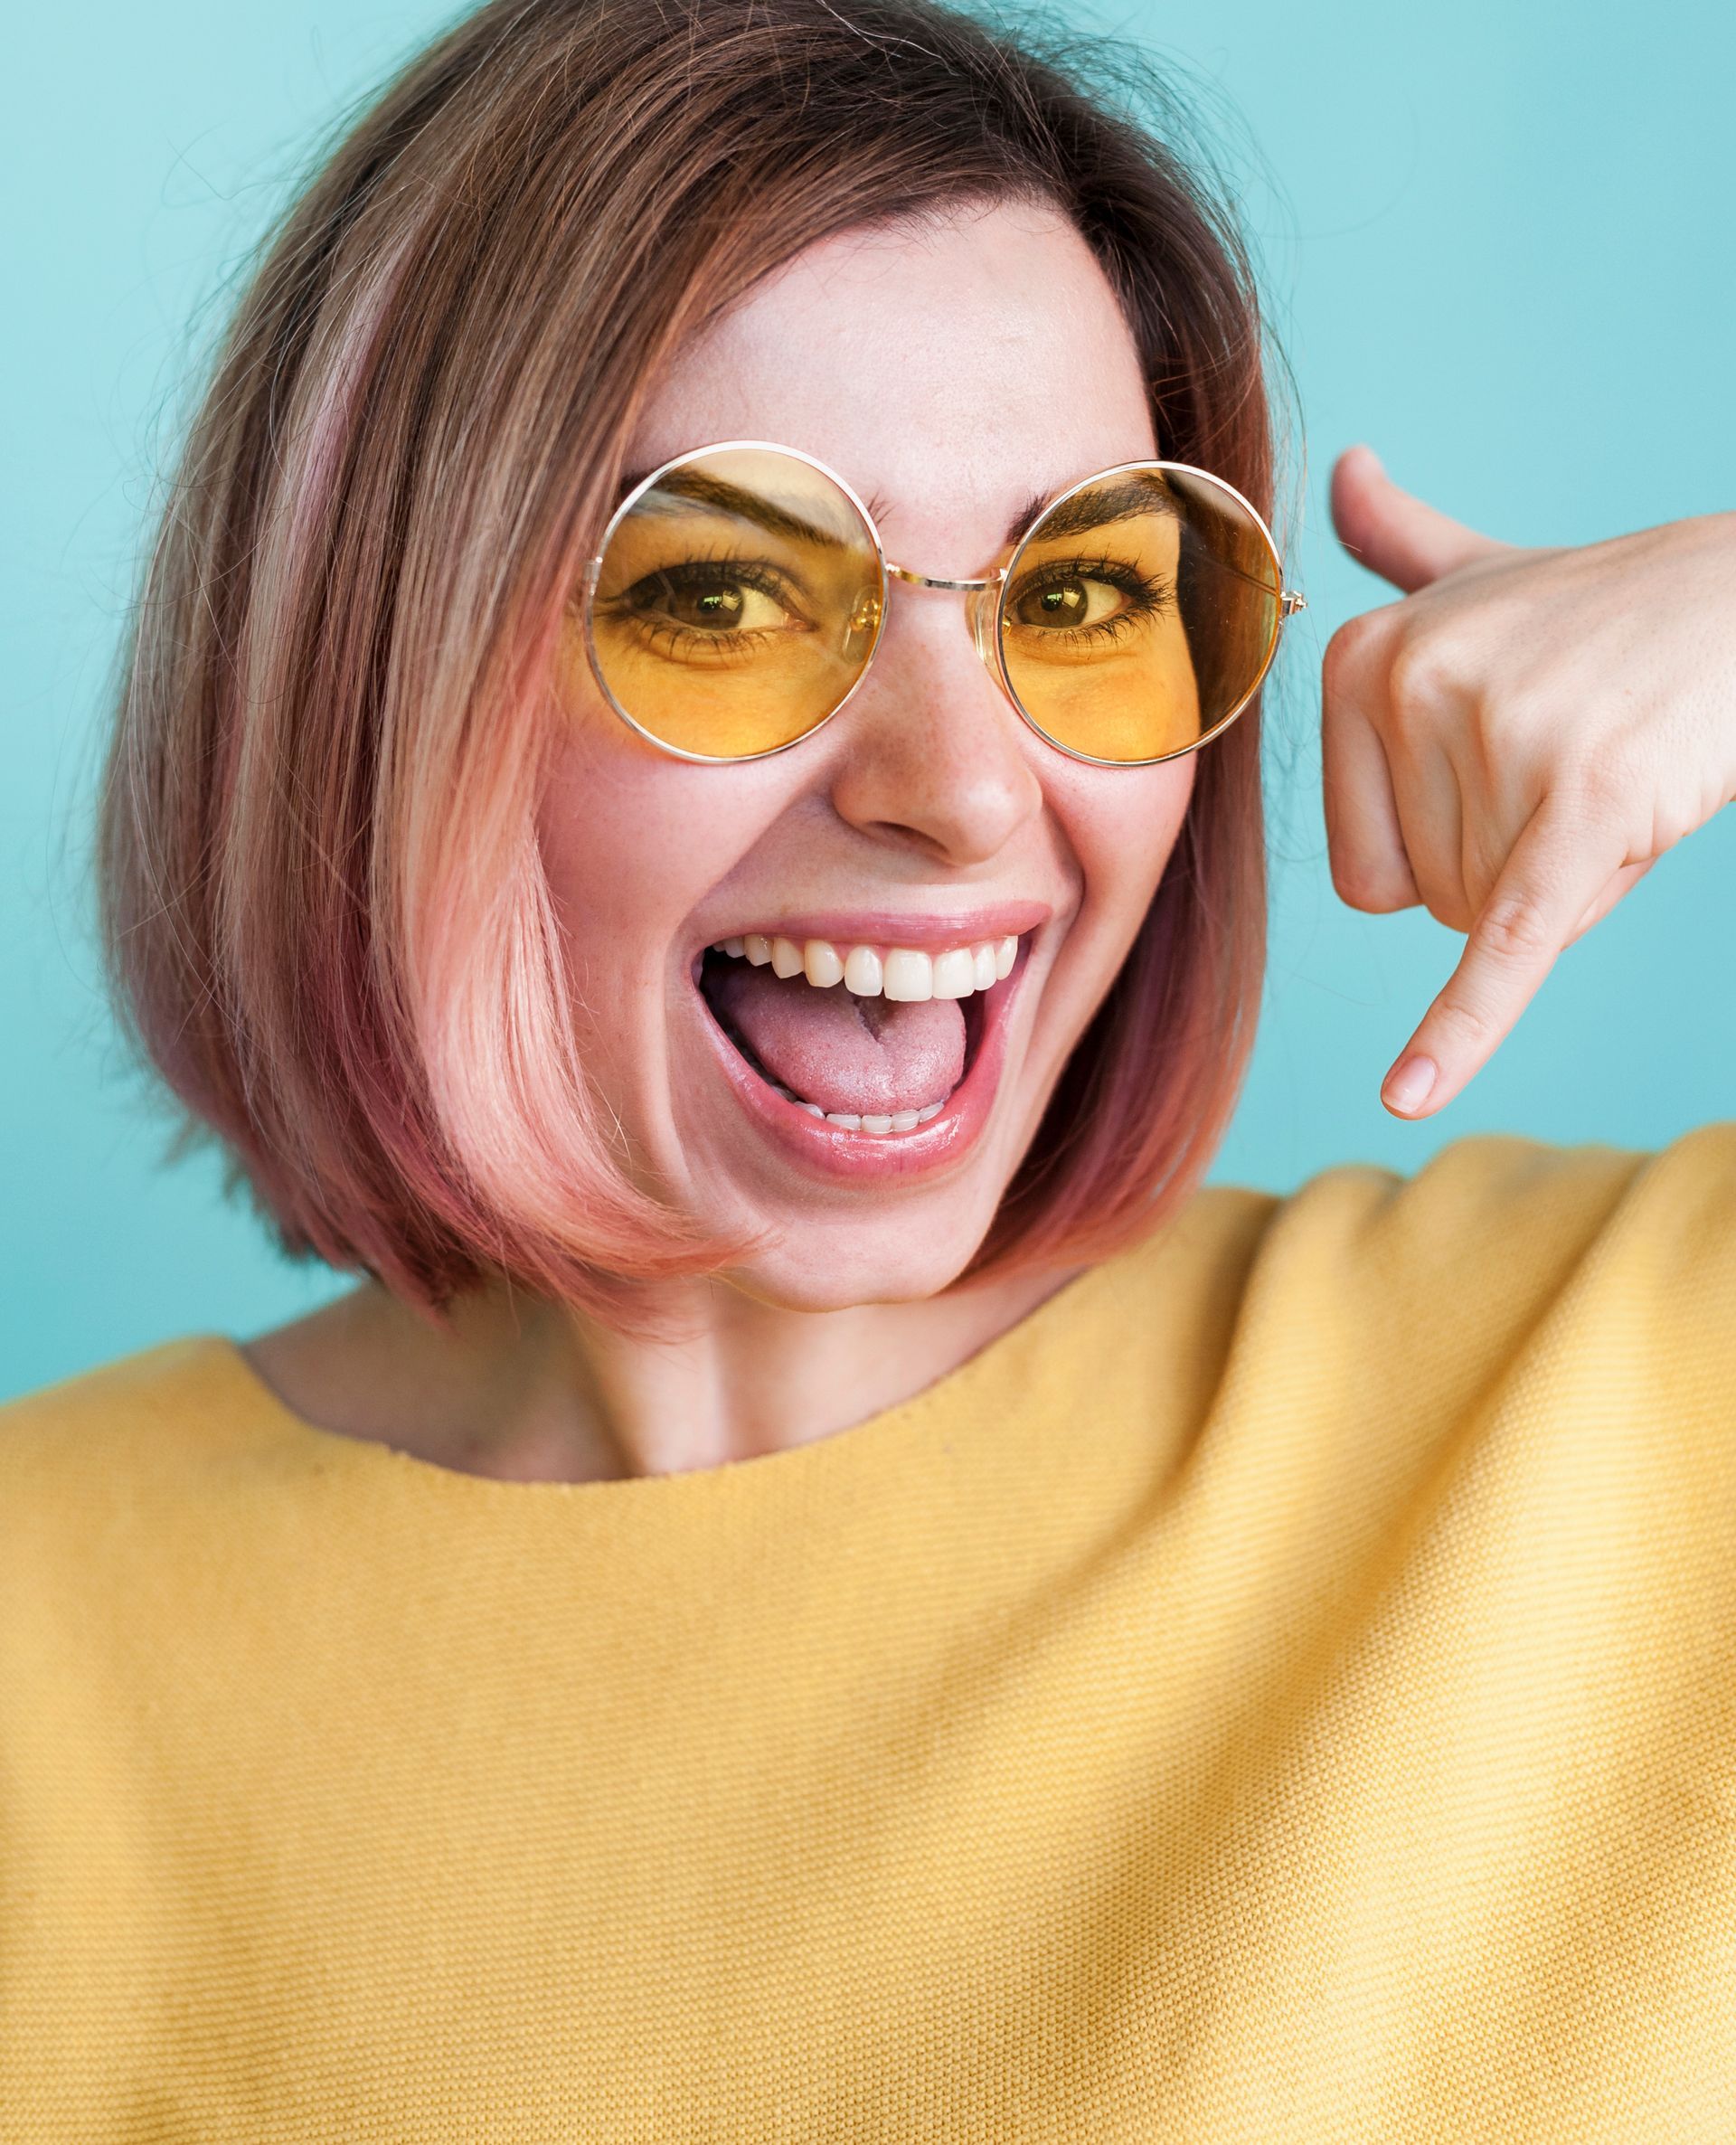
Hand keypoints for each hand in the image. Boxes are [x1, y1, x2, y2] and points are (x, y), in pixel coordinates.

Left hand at [1322, 444, 1735, 1117]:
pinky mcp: (1577, 803)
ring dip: (1567, 876)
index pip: (1363, 875)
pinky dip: (1461, 1033)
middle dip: (1510, 865)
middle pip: (1428, 900)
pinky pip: (1504, 945)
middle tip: (1575, 761)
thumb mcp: (1482, 571)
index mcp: (1354, 660)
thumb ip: (1400, 543)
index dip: (1453, 850)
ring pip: (1493, 919)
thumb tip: (1340, 471)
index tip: (1515, 760)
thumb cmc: (1606, 615)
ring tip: (1614, 768)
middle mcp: (1403, 688)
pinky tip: (1410, 1096)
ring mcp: (1492, 739)